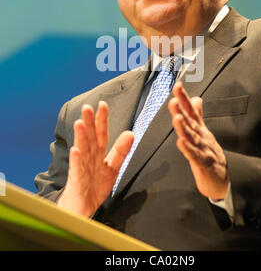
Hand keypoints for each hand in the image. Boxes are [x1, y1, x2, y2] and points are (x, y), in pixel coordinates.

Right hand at [57, 101, 133, 216]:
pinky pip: (77, 171)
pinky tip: (75, 151)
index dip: (102, 120)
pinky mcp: (77, 183)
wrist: (81, 210)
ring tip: (80, 123)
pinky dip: (77, 161)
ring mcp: (82, 169)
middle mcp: (89, 159)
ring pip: (82, 151)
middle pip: (90, 138)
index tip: (103, 104)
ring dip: (81, 137)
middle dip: (89, 123)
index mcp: (98, 154)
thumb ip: (120, 151)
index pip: (101, 134)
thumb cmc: (94, 187)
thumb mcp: (112, 168)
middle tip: (88, 107)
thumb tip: (131, 133)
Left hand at [168, 82, 228, 199]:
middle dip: (182, 109)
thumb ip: (198, 115)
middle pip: (191, 121)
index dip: (184, 98)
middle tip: (174, 99)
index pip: (191, 111)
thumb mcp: (203, 132)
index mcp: (199, 129)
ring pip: (192, 137)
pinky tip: (181, 142)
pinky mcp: (203, 164)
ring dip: (184, 127)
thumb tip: (196, 98)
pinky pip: (194, 156)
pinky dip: (188, 149)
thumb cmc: (211, 156)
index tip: (177, 86)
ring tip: (177, 117)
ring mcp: (203, 149)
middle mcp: (201, 137)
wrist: (221, 181)